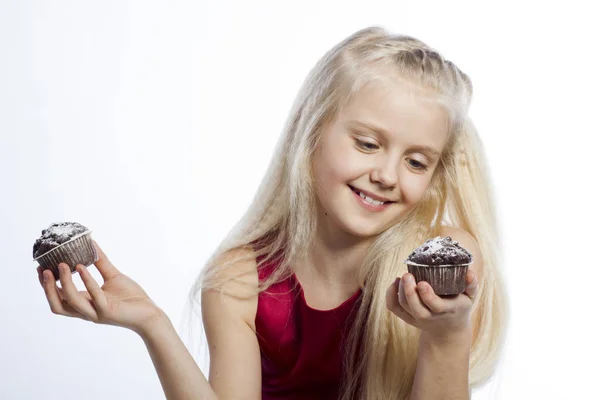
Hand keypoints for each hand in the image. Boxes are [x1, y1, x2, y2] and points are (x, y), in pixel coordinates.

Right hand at [37, 240, 165, 335]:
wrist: (149, 314)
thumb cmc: (131, 298)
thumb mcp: (113, 277)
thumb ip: (101, 263)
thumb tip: (92, 244)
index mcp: (85, 304)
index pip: (58, 298)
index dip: (46, 286)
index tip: (41, 268)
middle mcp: (86, 311)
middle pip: (57, 304)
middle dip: (48, 288)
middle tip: (45, 269)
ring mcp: (96, 313)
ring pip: (72, 302)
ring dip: (64, 283)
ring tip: (62, 264)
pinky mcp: (108, 311)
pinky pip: (94, 296)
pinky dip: (87, 281)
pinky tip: (83, 267)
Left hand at [385, 269, 477, 337]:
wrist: (448, 330)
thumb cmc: (459, 307)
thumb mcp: (470, 298)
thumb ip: (472, 285)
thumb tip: (469, 272)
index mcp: (447, 310)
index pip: (436, 306)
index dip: (427, 296)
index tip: (422, 282)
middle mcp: (430, 317)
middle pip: (416, 308)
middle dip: (409, 292)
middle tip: (407, 275)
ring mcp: (417, 318)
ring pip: (404, 306)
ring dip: (400, 291)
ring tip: (403, 276)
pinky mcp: (407, 317)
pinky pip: (394, 308)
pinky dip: (390, 295)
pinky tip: (395, 282)